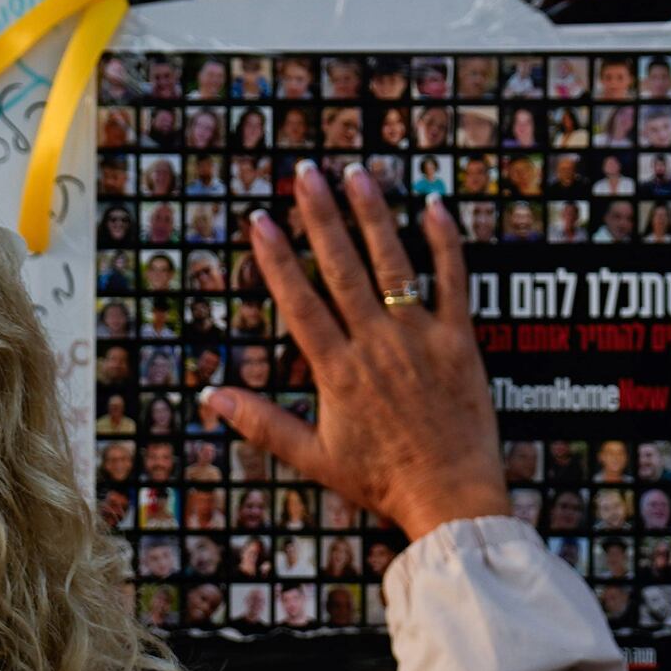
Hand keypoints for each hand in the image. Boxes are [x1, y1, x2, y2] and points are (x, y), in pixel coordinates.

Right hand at [202, 160, 514, 542]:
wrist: (450, 497)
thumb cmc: (382, 481)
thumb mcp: (314, 458)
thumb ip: (262, 423)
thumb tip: (211, 396)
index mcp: (338, 371)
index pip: (300, 302)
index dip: (276, 258)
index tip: (259, 219)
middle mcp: (376, 345)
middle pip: (342, 269)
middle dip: (320, 217)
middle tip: (304, 173)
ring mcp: (420, 338)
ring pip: (393, 264)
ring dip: (373, 215)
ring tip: (355, 173)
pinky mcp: (459, 341)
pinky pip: (453, 282)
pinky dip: (446, 243)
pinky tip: (435, 204)